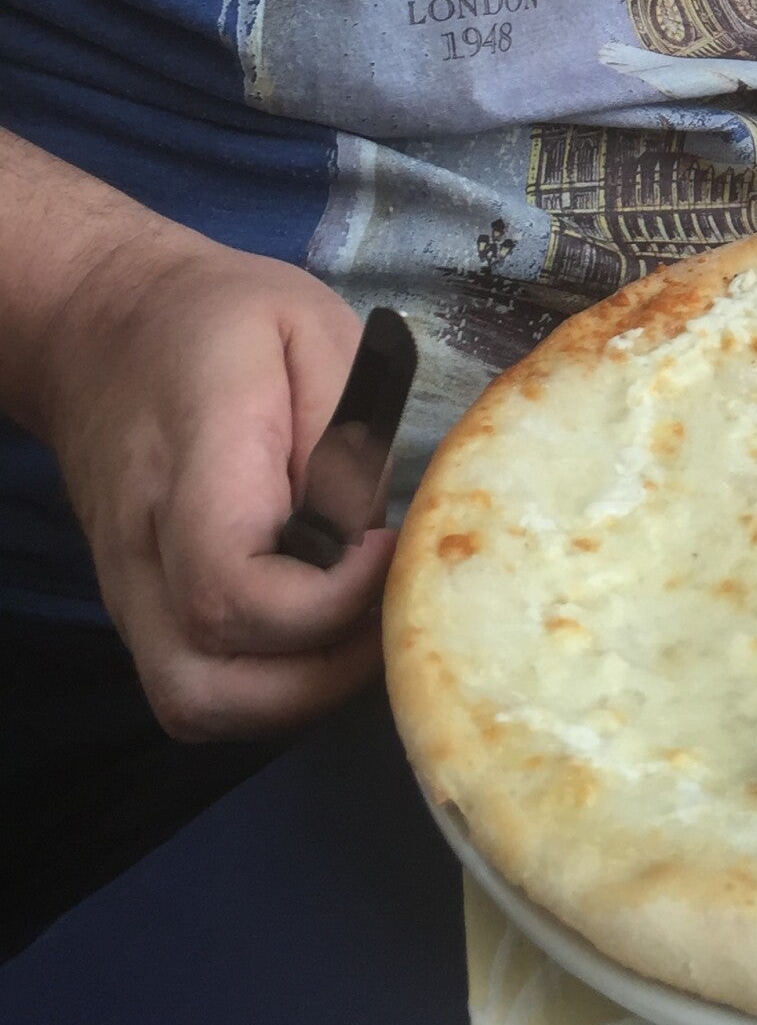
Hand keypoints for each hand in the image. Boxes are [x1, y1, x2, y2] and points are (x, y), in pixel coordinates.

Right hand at [41, 237, 393, 740]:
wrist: (100, 326)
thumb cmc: (217, 318)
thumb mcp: (308, 327)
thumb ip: (346, 429)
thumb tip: (369, 530)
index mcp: (190, 466)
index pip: (232, 589)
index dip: (330, 599)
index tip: (389, 546)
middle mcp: (142, 553)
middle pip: (207, 688)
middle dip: (318, 677)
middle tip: (389, 608)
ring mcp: (130, 593)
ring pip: (196, 706)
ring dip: (295, 695)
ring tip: (362, 628)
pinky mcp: (142, 608)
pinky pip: (199, 687)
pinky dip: (268, 685)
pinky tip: (323, 630)